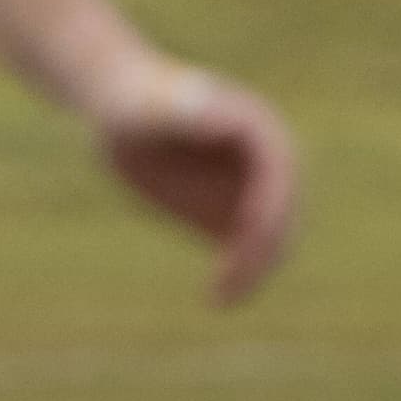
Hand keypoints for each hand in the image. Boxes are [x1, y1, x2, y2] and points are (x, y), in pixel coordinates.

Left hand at [88, 54, 297, 305]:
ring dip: (255, 272)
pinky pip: (248, 254)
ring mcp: (255, 192)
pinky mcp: (235, 216)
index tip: (247, 236)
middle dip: (263, 252)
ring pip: (273, 243)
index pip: (280, 177)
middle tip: (229, 283)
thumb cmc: (131, 102)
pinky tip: (216, 296)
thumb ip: (186, 115)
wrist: (117, 110)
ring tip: (220, 297)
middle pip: (284, 216)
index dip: (270, 209)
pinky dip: (240, 276)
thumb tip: (227, 122)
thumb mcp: (151, 108)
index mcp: (260, 130)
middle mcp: (270, 164)